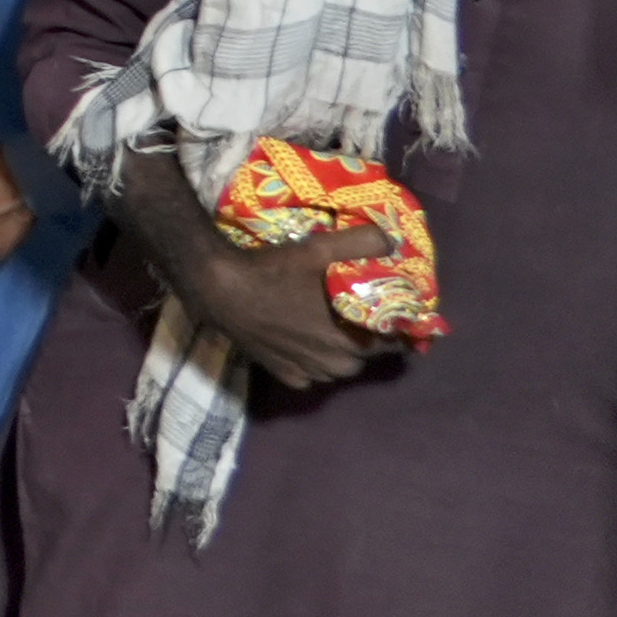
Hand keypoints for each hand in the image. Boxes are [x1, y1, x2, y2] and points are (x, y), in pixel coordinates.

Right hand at [165, 204, 389, 392]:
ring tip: (332, 327)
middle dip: (368, 339)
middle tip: (359, 313)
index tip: (396, 312)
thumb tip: (392, 241)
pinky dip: (313, 362)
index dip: (399, 329)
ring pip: (337, 369)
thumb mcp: (317, 248)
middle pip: (365, 358)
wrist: (218, 289)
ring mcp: (306, 373)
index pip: (393, 345)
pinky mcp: (283, 375)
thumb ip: (361, 243)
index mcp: (348, 340)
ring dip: (340, 352)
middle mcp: (332, 365)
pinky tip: (304, 342)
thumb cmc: (271, 272)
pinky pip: (311, 375)